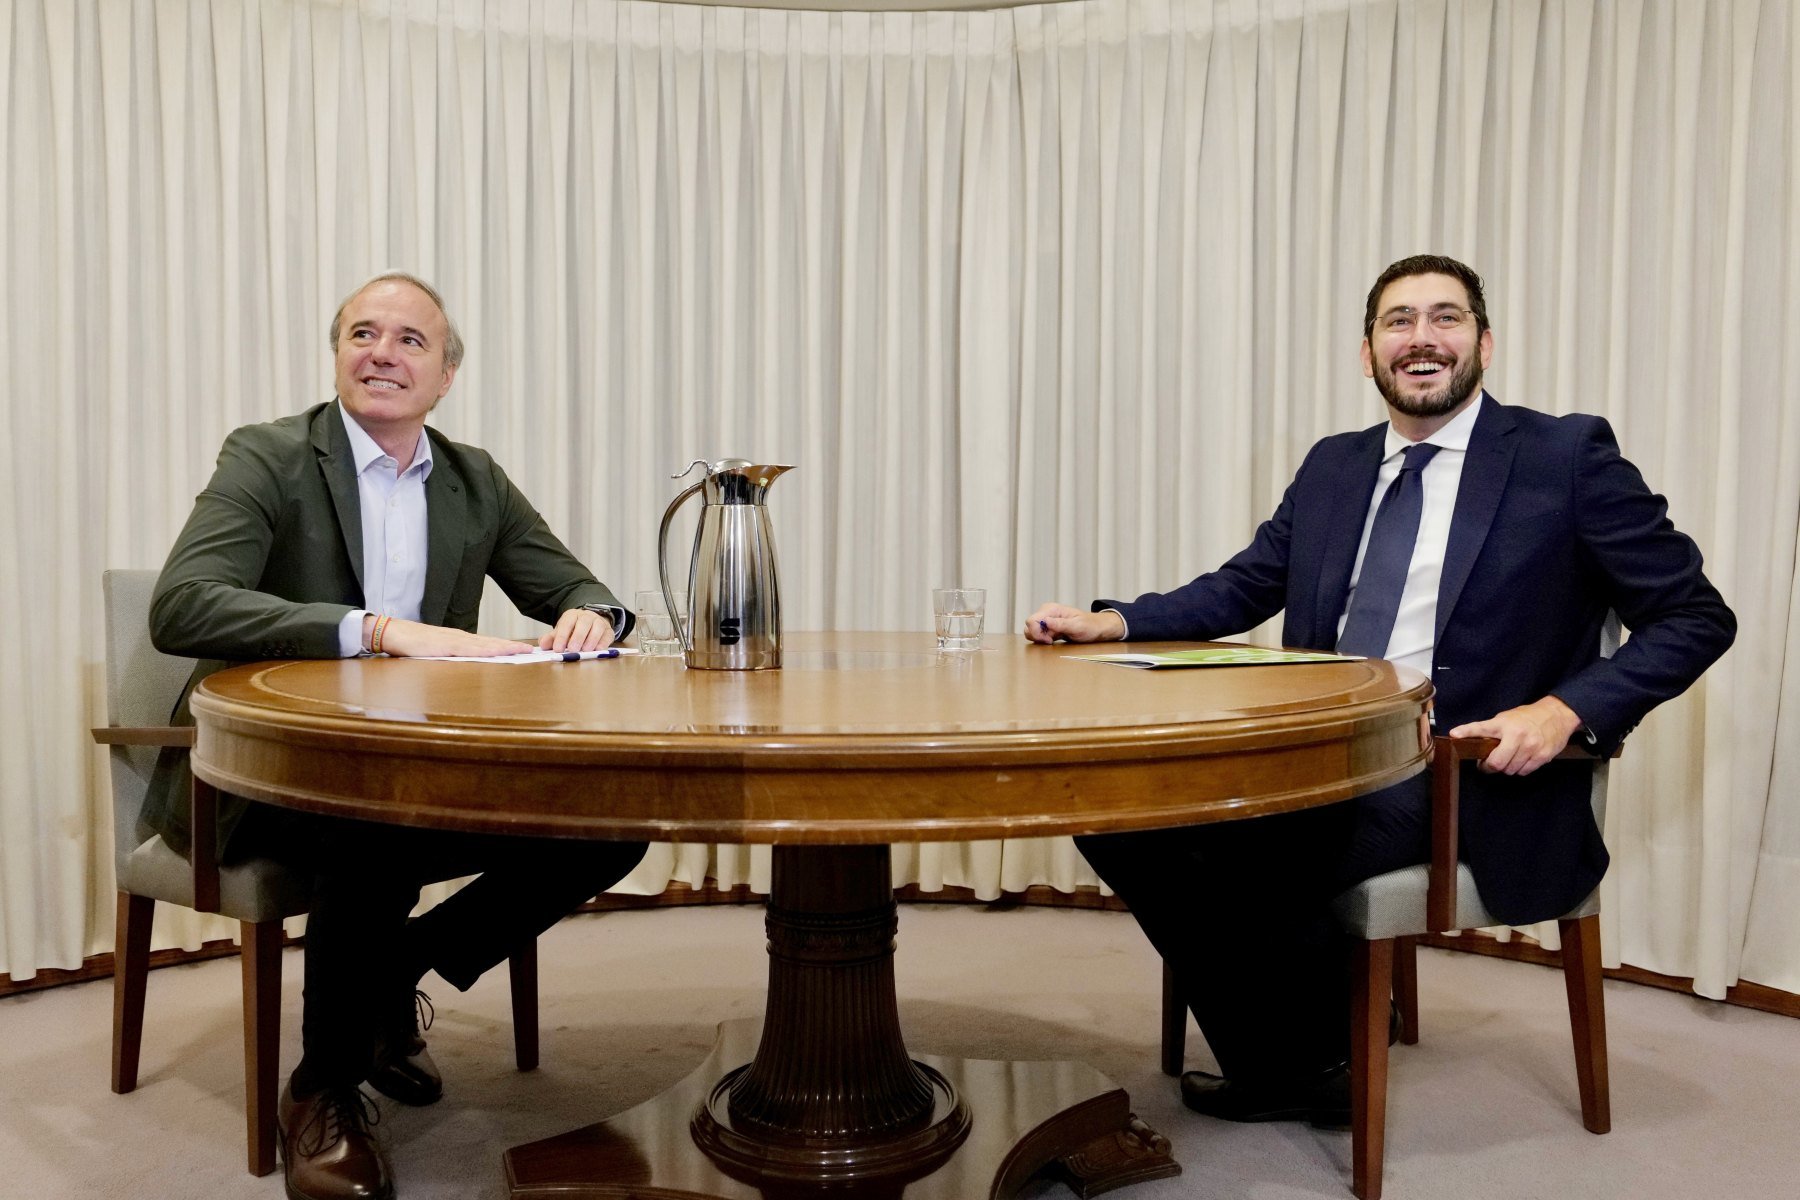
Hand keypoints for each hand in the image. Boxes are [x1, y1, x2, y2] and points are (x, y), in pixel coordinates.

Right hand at [375, 617, 530, 658]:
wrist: (393, 632)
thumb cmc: (413, 644)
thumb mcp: (438, 653)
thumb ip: (452, 658)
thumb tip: (467, 667)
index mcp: (461, 641)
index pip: (489, 645)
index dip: (508, 647)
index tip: (525, 651)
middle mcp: (461, 638)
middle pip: (492, 643)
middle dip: (513, 647)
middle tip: (533, 651)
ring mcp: (454, 640)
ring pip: (485, 644)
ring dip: (505, 647)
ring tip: (522, 650)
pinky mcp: (445, 645)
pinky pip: (469, 649)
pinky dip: (484, 650)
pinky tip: (496, 652)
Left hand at [539, 607, 615, 652]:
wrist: (590, 625)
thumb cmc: (573, 631)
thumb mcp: (561, 633)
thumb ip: (551, 639)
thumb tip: (543, 644)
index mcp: (572, 616)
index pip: (567, 623)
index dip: (562, 636)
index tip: (558, 649)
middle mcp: (587, 616)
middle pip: (584, 623)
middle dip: (578, 637)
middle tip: (572, 649)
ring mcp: (599, 622)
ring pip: (598, 627)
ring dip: (592, 639)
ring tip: (585, 651)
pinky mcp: (608, 631)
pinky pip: (608, 635)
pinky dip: (603, 642)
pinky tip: (598, 650)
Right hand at [1023, 603, 1125, 643]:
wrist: (1097, 628)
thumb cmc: (1089, 626)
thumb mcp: (1077, 626)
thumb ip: (1061, 624)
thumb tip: (1046, 621)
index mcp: (1052, 609)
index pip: (1032, 620)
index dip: (1036, 632)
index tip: (1048, 639)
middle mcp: (1047, 613)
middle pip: (1029, 625)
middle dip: (1036, 636)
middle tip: (1050, 641)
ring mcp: (1047, 620)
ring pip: (1031, 630)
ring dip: (1038, 638)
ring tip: (1051, 641)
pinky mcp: (1049, 628)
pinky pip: (1038, 634)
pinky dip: (1041, 640)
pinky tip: (1052, 641)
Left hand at [1447, 695, 1584, 775]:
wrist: (1557, 715)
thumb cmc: (1528, 717)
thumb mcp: (1506, 718)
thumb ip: (1493, 731)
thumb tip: (1476, 746)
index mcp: (1503, 724)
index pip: (1481, 728)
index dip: (1466, 732)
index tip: (1454, 735)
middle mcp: (1516, 735)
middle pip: (1497, 763)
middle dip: (1490, 767)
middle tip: (1488, 764)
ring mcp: (1531, 746)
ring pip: (1510, 770)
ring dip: (1507, 768)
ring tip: (1509, 758)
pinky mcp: (1542, 756)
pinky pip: (1524, 772)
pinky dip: (1520, 769)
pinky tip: (1522, 759)